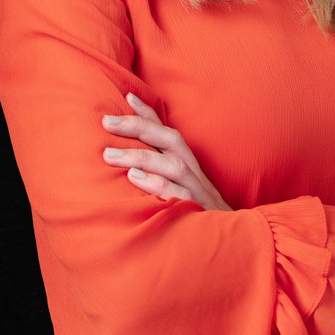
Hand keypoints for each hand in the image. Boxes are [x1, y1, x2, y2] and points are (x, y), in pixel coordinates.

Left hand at [102, 94, 231, 210]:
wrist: (228, 238)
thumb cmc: (197, 208)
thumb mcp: (180, 185)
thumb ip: (159, 168)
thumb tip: (130, 156)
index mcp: (187, 162)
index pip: (168, 131)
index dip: (149, 113)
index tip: (128, 96)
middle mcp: (192, 171)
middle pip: (170, 140)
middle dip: (139, 127)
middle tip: (107, 122)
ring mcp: (196, 190)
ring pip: (173, 166)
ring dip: (141, 156)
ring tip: (110, 155)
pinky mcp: (196, 210)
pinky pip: (178, 195)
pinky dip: (157, 185)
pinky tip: (135, 179)